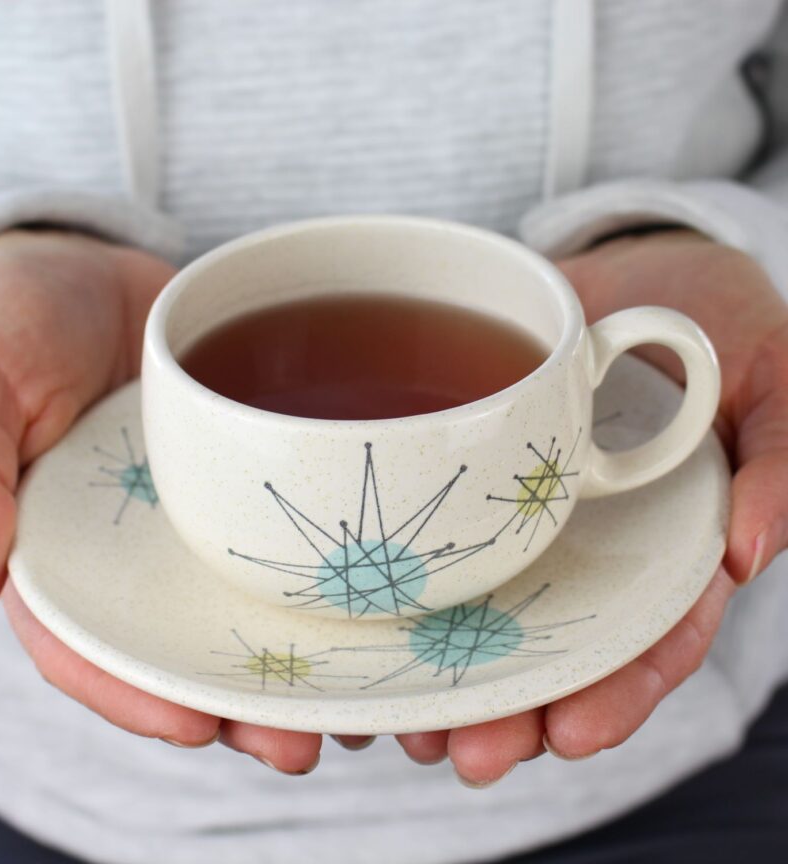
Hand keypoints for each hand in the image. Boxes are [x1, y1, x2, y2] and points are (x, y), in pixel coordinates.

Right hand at [0, 230, 321, 771]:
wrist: (93, 267)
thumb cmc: (14, 320)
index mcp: (57, 554)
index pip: (89, 649)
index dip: (138, 696)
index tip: (200, 725)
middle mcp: (133, 554)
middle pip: (185, 649)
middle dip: (240, 704)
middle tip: (303, 740)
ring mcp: (197, 521)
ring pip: (245, 609)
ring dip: (297, 662)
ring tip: (360, 700)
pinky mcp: (249, 482)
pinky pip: (284, 539)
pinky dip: (323, 580)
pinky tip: (376, 607)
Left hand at [356, 231, 787, 783]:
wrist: (633, 276)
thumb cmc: (715, 320)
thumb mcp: (773, 375)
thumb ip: (782, 456)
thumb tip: (753, 550)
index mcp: (666, 543)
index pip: (648, 638)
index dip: (615, 693)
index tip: (570, 736)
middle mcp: (590, 545)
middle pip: (553, 647)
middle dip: (512, 710)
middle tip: (465, 755)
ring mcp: (528, 519)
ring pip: (487, 613)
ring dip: (444, 674)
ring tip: (401, 721)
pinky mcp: (472, 485)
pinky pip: (439, 543)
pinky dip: (403, 594)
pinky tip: (361, 632)